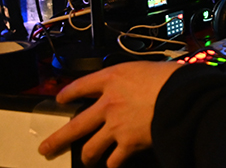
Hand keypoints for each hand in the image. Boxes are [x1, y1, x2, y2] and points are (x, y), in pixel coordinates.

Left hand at [38, 61, 180, 167]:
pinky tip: (113, 164)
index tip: (61, 99)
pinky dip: (113, 163)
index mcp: (112, 78)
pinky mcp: (128, 144)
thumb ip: (135, 79)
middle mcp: (108, 104)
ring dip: (87, 155)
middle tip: (46, 147)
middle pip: (75, 125)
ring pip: (90, 148)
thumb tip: (139, 84)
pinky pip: (114, 160)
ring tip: (87, 159)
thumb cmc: (170, 77)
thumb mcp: (147, 68)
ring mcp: (115, 126)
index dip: (69, 93)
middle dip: (58, 139)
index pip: (82, 85)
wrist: (180, 95)